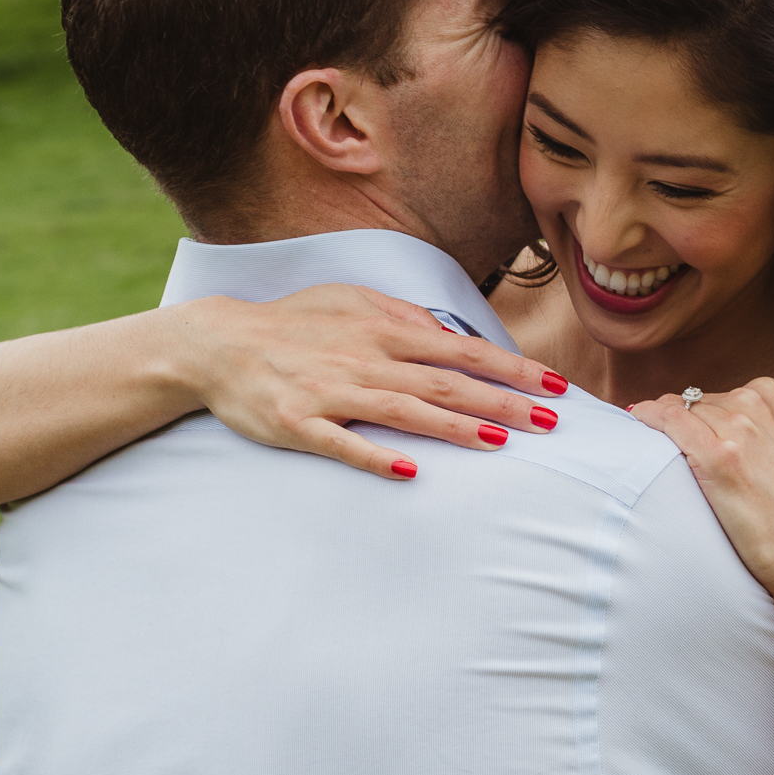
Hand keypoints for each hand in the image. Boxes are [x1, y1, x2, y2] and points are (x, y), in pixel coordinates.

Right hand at [170, 284, 566, 479]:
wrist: (217, 344)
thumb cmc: (294, 325)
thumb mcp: (351, 302)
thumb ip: (403, 317)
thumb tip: (452, 334)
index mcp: (382, 329)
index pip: (463, 350)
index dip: (512, 369)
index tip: (556, 386)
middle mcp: (364, 358)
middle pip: (446, 382)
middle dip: (502, 402)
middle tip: (550, 423)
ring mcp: (331, 391)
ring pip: (405, 411)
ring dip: (455, 428)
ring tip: (500, 443)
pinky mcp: (298, 423)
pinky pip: (343, 444)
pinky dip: (377, 456)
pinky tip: (413, 472)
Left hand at [629, 380, 773, 598]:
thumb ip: (763, 430)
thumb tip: (723, 426)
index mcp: (771, 399)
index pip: (712, 396)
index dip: (693, 420)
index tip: (682, 440)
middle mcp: (753, 406)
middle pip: (690, 402)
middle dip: (677, 427)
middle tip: (671, 461)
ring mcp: (737, 429)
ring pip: (674, 411)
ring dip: (660, 430)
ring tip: (657, 459)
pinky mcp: (718, 457)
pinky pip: (665, 421)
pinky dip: (645, 421)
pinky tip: (636, 428)